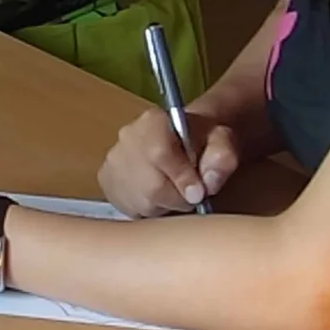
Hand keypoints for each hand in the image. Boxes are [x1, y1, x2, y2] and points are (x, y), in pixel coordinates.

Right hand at [98, 107, 239, 216]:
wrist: (185, 140)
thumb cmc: (203, 141)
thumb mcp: (223, 142)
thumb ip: (222, 158)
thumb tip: (208, 182)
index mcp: (153, 121)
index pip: (159, 153)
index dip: (181, 178)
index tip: (199, 193)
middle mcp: (127, 137)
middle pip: (150, 184)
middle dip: (175, 197)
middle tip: (189, 193)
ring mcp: (112, 160)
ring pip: (139, 200)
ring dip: (162, 205)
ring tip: (172, 190)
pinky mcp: (106, 180)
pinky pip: (127, 207)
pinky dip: (146, 208)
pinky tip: (157, 194)